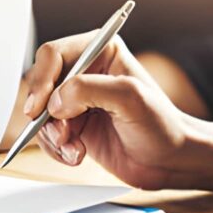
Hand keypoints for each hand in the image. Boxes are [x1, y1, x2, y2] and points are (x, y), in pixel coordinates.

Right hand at [24, 33, 212, 194]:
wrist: (172, 161)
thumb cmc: (163, 125)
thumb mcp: (131, 99)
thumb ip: (89, 90)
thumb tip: (55, 101)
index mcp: (101, 51)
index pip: (54, 55)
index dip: (42, 79)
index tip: (40, 107)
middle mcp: (85, 73)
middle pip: (42, 84)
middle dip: (46, 113)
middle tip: (61, 133)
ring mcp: (77, 101)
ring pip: (41, 113)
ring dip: (52, 136)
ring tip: (75, 149)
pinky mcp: (74, 126)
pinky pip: (47, 135)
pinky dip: (57, 149)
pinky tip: (77, 156)